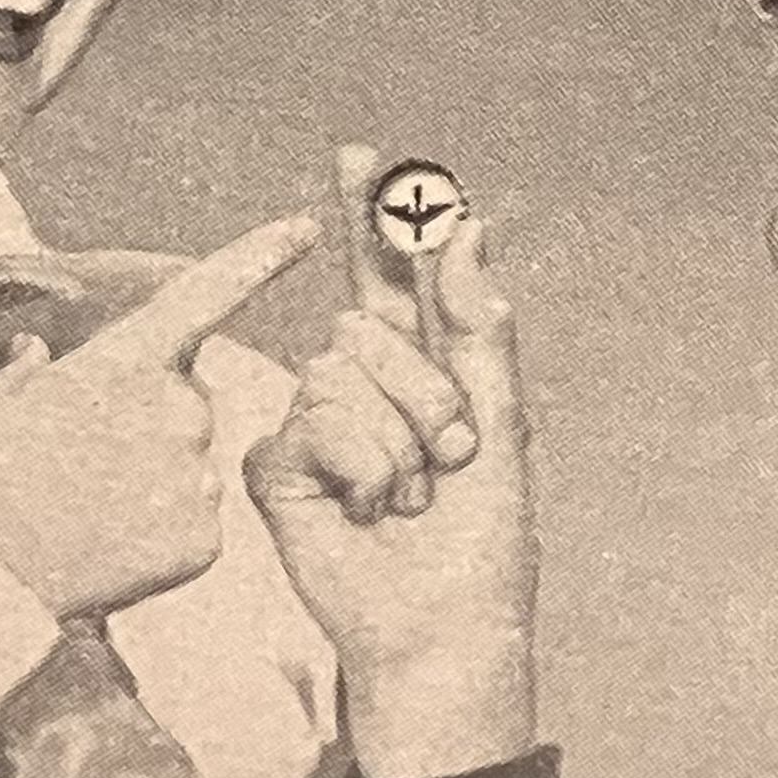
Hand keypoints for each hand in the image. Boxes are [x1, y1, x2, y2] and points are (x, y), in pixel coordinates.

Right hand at [0, 215, 320, 619]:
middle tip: (81, 468)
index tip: (307, 227)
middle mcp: (177, 410)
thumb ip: (28, 374)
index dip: (260, 256)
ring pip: (192, 470)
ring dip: (154, 486)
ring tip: (86, 513)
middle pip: (188, 407)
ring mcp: (196, 475)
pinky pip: (195, 527)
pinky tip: (109, 550)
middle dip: (150, 429)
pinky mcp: (206, 539)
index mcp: (127, 362)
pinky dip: (161, 539)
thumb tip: (37, 351)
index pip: (207, 295)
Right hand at [246, 145, 539, 777]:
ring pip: (340, 371)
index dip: (374, 215)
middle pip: (371, 324)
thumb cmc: (480, 539)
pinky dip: (361, 472)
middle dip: (427, 391)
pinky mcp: (278, 465)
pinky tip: (369, 513)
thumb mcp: (499, 423)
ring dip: (399, 442)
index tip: (358, 152)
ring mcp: (313, 422)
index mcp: (419, 365)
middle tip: (449, 458)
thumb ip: (478, 325)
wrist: (440, 625)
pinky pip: (310, 426)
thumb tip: (469, 225)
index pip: (389, 274)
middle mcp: (360, 384)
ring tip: (411, 496)